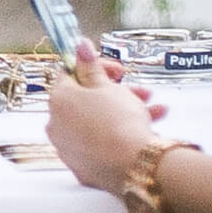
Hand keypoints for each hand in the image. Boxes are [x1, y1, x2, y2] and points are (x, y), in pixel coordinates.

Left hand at [43, 42, 169, 191]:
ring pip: (97, 122)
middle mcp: (56, 125)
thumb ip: (91, 66)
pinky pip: (100, 144)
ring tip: (155, 110)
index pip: (69, 74)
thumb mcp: (107, 86)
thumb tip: (79, 45)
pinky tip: (147, 130)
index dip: (95, 68)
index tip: (117, 71)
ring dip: (125, 113)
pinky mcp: (83, 168)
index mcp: (58, 100)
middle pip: (86, 100)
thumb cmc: (120, 121)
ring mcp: (68, 149)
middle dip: (115, 92)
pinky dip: (118, 135)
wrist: (134, 166)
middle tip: (140, 91)